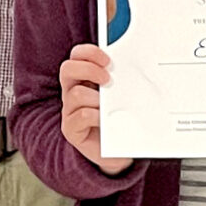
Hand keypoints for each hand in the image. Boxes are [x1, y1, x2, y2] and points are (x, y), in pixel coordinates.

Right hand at [58, 44, 131, 175]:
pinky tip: (106, 121)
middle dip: (88, 69)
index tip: (109, 60)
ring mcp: (69, 111)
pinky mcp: (71, 129)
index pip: (77, 56)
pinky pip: (80, 116)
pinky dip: (95, 116)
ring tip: (109, 107)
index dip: (90, 53)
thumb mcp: (122, 97)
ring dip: (95, 98)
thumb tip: (138, 67)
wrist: (117, 152)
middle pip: (67, 69)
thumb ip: (122, 81)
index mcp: (84, 79)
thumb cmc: (119, 121)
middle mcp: (72, 92)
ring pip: (75, 94)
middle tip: (107, 79)